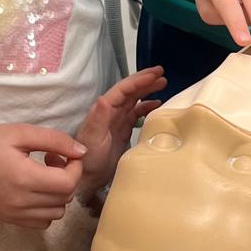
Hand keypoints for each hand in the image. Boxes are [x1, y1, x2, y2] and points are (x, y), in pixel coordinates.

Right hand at [0, 123, 85, 228]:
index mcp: (25, 177)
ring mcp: (16, 213)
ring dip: (58, 195)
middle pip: (65, 198)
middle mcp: (22, 201)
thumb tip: (82, 151)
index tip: (66, 155)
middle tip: (53, 161)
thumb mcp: (21, 133)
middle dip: (67, 178)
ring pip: (57, 213)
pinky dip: (47, 208)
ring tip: (44, 177)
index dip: (75, 168)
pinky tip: (37, 192)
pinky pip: (42, 222)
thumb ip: (55, 140)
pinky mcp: (11, 219)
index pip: (68, 183)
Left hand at [76, 66, 166, 198]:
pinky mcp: (123, 130)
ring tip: (163, 83)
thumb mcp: (93, 138)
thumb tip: (104, 98)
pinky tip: (157, 104)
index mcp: (103, 110)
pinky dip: (147, 107)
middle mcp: (111, 112)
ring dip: (147, 90)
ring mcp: (118, 120)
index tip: (155, 74)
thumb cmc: (88, 158)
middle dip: (145, 80)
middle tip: (162, 73)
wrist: (88, 177)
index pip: (123, 90)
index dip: (138, 80)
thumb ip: (98, 119)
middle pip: (130, 91)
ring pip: (134, 100)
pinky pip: (136, 114)